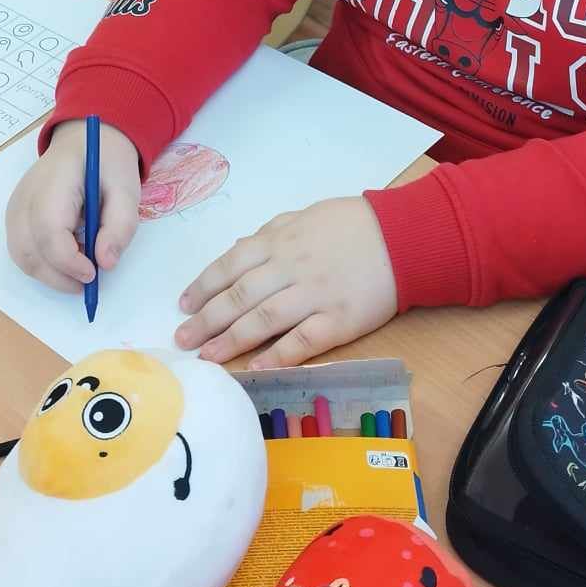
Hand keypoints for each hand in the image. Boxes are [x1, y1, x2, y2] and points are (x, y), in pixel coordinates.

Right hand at [5, 119, 141, 291]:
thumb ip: (121, 225)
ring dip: (50, 274)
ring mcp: (15, 207)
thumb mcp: (127, 189)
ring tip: (80, 267)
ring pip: (21, 256)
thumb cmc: (106, 162)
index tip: (94, 273)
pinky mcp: (15, 216)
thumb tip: (106, 263)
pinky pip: (21, 250)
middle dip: (59, 276)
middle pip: (28, 250)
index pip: (49, 232)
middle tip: (90, 280)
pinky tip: (67, 257)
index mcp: (54, 183)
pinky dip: (42, 264)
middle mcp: (25, 196)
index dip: (69, 261)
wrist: (83, 140)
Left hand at [174, 196, 397, 368]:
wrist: (402, 237)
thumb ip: (270, 235)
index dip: (203, 286)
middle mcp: (290, 269)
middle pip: (239, 297)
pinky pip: (302, 341)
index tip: (183, 305)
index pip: (230, 266)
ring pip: (263, 320)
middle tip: (182, 339)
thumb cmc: (352, 224)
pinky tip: (255, 369)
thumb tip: (238, 254)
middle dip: (206, 319)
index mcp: (279, 242)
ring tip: (207, 357)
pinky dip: (276, 356)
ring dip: (231, 341)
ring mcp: (314, 296)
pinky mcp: (338, 320)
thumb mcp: (303, 217)